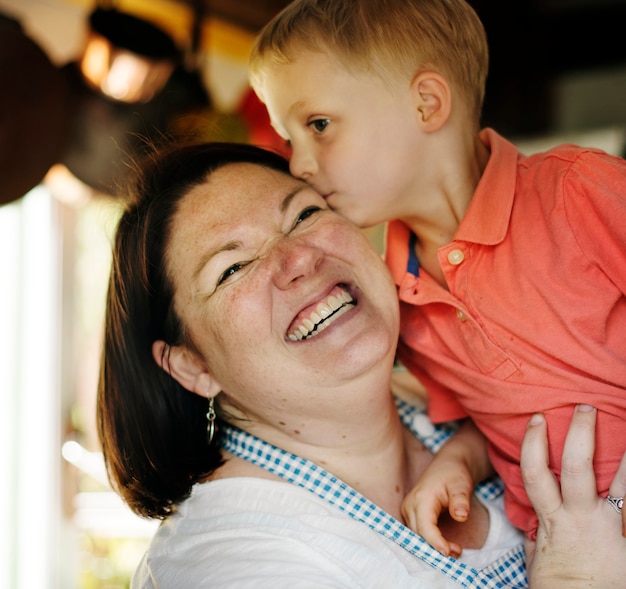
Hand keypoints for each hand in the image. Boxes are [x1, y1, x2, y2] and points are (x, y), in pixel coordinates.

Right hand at [401, 452, 472, 557]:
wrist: (448, 465)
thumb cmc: (454, 474)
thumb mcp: (461, 484)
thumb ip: (461, 500)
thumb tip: (462, 516)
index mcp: (421, 498)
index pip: (424, 527)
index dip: (435, 542)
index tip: (449, 552)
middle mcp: (410, 505)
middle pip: (419, 534)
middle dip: (436, 547)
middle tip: (458, 552)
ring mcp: (408, 509)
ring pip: (417, 535)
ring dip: (433, 546)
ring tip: (455, 550)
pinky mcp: (411, 513)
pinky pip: (417, 531)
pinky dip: (430, 540)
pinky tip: (445, 544)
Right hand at [521, 405, 625, 588]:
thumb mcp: (538, 559)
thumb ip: (537, 534)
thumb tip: (534, 522)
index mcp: (553, 520)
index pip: (536, 472)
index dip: (534, 442)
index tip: (537, 419)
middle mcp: (581, 518)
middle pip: (577, 466)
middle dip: (580, 433)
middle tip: (584, 407)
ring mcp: (611, 528)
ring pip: (622, 484)